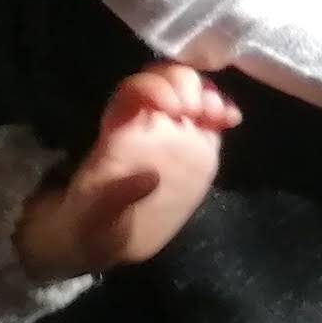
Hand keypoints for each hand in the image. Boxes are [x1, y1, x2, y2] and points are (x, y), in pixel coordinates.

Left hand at [13, 65, 238, 282]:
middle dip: (186, 85)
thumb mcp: (91, 219)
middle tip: (197, 111)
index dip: (156, 88)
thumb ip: (116, 198)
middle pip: (166, 80)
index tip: (174, 109)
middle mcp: (146, 122)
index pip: (136, 89)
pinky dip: (223, 110)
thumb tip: (151, 177)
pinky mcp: (195, 146)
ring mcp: (172, 131)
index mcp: (117, 131)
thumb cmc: (90, 227)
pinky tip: (232, 120)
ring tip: (220, 116)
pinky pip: (209, 116)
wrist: (104, 241)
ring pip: (190, 91)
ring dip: (209, 95)